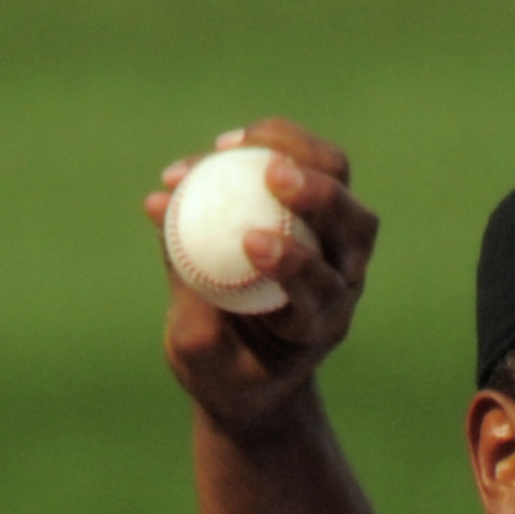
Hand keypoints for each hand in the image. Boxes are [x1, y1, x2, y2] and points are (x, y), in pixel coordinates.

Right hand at [146, 120, 375, 430]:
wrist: (252, 371)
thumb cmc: (224, 370)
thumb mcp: (198, 349)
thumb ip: (185, 283)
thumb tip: (159, 204)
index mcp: (320, 325)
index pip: (322, 288)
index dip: (293, 261)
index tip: (250, 243)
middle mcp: (341, 279)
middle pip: (355, 224)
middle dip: (319, 193)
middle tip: (271, 173)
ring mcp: (333, 240)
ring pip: (337, 178)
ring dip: (293, 148)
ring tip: (233, 146)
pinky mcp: (312, 210)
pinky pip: (303, 160)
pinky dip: (268, 142)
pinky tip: (224, 146)